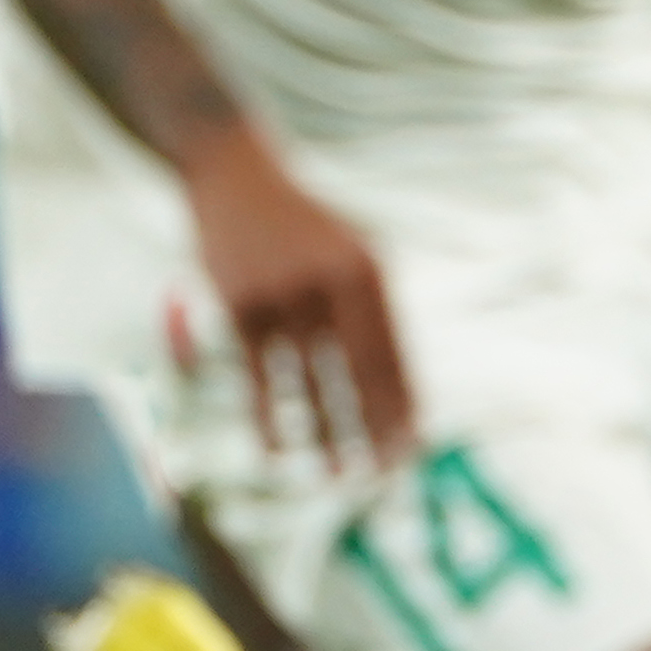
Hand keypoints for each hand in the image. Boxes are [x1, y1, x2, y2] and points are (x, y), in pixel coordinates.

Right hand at [182, 134, 415, 464]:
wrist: (235, 175)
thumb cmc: (304, 225)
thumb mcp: (355, 250)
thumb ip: (377, 311)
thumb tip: (402, 387)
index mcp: (370, 270)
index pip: (395, 354)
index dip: (405, 405)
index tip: (415, 448)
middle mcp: (331, 282)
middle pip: (362, 375)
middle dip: (376, 430)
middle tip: (386, 474)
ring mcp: (284, 295)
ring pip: (310, 385)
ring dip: (328, 436)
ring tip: (342, 476)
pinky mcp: (239, 308)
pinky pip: (259, 380)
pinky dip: (270, 421)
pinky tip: (281, 453)